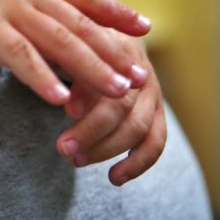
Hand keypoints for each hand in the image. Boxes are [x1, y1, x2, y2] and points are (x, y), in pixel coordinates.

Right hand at [0, 0, 150, 105]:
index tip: (144, 27)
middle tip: (140, 77)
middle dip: (114, 52)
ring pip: (60, 41)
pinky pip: (19, 55)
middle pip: (80, 24)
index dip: (116, 11)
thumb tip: (43, 11)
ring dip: (92, 68)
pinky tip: (59, 97)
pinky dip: (42, 77)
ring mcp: (7, 9)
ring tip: (117, 91)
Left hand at [56, 37, 165, 184]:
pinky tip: (114, 178)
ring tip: (75, 160)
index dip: (88, 94)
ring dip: (107, 149)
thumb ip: (64, 65)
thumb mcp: (62, 45)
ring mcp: (152, 93)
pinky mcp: (157, 114)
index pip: (107, 74)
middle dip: (91, 131)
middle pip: (122, 106)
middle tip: (62, 148)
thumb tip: (69, 105)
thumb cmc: (72, 43)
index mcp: (116, 47)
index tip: (67, 109)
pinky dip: (137, 164)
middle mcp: (139, 71)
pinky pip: (155, 143)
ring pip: (138, 128)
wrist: (101, 40)